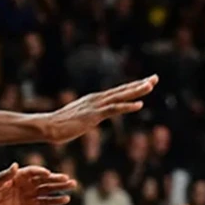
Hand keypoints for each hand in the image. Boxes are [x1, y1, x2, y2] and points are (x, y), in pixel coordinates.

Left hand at [0, 164, 76, 204]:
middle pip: (44, 180)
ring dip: (60, 187)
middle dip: (56, 179)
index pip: (33, 172)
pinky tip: (65, 199)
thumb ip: (4, 175)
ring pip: (48, 190)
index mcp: (17, 176)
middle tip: (68, 179)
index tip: (49, 175)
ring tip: (73, 185)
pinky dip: (55, 201)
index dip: (41, 172)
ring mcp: (28, 194)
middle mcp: (25, 183)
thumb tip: (15, 165)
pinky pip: (45, 202)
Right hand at [40, 75, 157, 143]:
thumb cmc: (62, 125)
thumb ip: (90, 115)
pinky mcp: (94, 115)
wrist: (48, 127)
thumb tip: (94, 117)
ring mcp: (96, 106)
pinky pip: (114, 109)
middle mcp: (97, 99)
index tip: (148, 82)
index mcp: (96, 100)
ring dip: (136, 91)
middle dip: (140, 84)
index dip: (134, 86)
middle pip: (122, 90)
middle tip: (156, 78)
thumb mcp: (81, 118)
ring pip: (120, 96)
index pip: (118, 92)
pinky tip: (140, 105)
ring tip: (150, 86)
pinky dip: (127, 106)